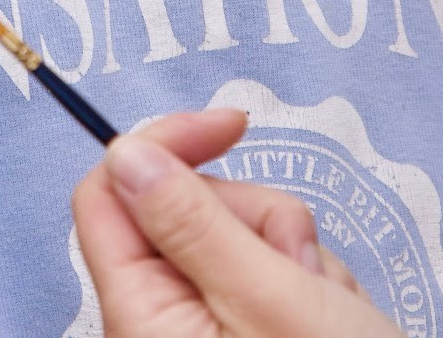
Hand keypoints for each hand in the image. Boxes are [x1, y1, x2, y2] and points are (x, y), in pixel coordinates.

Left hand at [73, 111, 404, 337]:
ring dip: (292, 251)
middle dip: (254, 214)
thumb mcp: (270, 298)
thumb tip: (128, 154)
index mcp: (141, 316)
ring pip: (237, 232)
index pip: (108, 196)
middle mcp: (161, 324)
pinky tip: (335, 315)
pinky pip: (269, 268)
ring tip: (326, 305)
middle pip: (183, 208)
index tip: (232, 125)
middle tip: (296, 263)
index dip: (163, 145)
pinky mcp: (246, 330)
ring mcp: (205, 329)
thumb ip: (192, 223)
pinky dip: (309, 279)